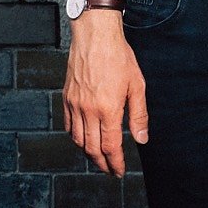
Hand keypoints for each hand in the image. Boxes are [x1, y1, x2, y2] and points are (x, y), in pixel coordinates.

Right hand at [63, 13, 147, 176]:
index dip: (115, 162)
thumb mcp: (137, 84)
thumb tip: (141, 138)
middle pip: (92, 148)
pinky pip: (68, 126)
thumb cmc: (119, 57)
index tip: (120, 171)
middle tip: (110, 170)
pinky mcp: (66, 98)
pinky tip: (83, 138)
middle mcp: (88, 110)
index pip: (111, 146)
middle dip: (102, 163)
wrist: (95, 37)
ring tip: (99, 157)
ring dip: (88, 153)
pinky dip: (75, 137)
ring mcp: (75, 105)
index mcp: (108, 109)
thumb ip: (139, 114)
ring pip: (78, 140)